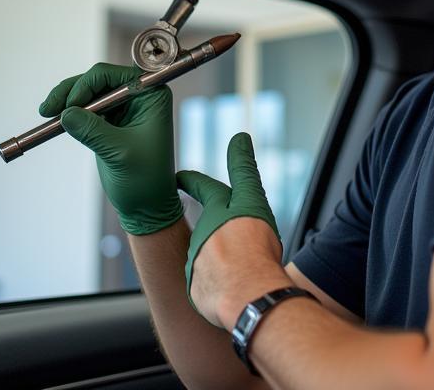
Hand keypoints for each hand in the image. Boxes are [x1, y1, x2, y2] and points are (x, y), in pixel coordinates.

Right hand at [39, 63, 182, 235]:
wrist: (146, 205)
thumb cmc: (145, 179)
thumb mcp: (120, 153)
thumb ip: (94, 131)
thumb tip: (66, 114)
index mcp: (152, 95)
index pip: (115, 76)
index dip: (88, 84)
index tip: (70, 105)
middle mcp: (139, 96)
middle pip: (98, 80)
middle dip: (72, 91)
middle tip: (48, 109)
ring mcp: (123, 108)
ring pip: (89, 92)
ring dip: (66, 100)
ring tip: (46, 112)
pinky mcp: (110, 121)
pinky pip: (86, 108)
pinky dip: (69, 113)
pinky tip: (54, 121)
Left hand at [177, 132, 285, 325]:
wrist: (248, 297)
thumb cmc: (255, 248)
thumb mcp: (254, 201)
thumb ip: (244, 169)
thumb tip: (239, 137)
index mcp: (218, 211)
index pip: (202, 187)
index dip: (190, 180)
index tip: (179, 176)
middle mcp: (202, 234)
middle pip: (209, 226)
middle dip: (218, 229)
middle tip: (233, 233)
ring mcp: (197, 262)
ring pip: (208, 256)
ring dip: (222, 259)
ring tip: (246, 268)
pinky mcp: (196, 288)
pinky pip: (207, 283)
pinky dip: (218, 282)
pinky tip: (235, 287)